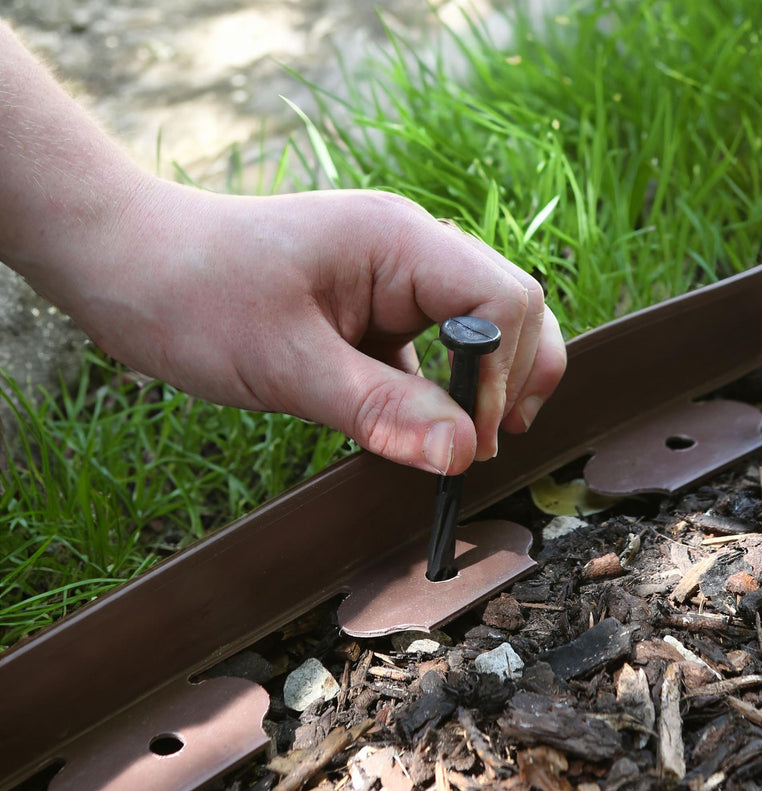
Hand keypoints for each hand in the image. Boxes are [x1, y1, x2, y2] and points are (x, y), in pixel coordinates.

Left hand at [61, 184, 564, 474]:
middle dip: (508, 380)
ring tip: (460, 443)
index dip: (502, 374)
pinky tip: (419, 429)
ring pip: (477, 331)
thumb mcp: (287, 362)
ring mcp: (392, 281)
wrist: (130, 266)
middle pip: (509, 310)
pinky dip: (438, 394)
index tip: (467, 440)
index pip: (503, 301)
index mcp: (399, 241)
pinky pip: (430, 352)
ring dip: (479, 387)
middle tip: (475, 447)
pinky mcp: (371, 311)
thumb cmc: (193, 295)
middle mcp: (409, 252)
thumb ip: (380, 409)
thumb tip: (462, 455)